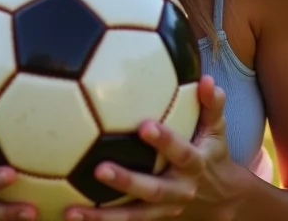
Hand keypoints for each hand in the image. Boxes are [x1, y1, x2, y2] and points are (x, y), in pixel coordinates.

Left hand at [65, 76, 240, 220]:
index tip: (145, 125)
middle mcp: (179, 191)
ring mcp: (163, 210)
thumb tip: (207, 80)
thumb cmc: (210, 151)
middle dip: (126, 181)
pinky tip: (68, 214)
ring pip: (132, 215)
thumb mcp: (216, 129)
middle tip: (99, 168)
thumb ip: (212, 105)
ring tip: (73, 210)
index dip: (166, 141)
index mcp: (196, 165)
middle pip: (152, 190)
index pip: (182, 153)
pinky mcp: (149, 220)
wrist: (219, 198)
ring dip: (102, 215)